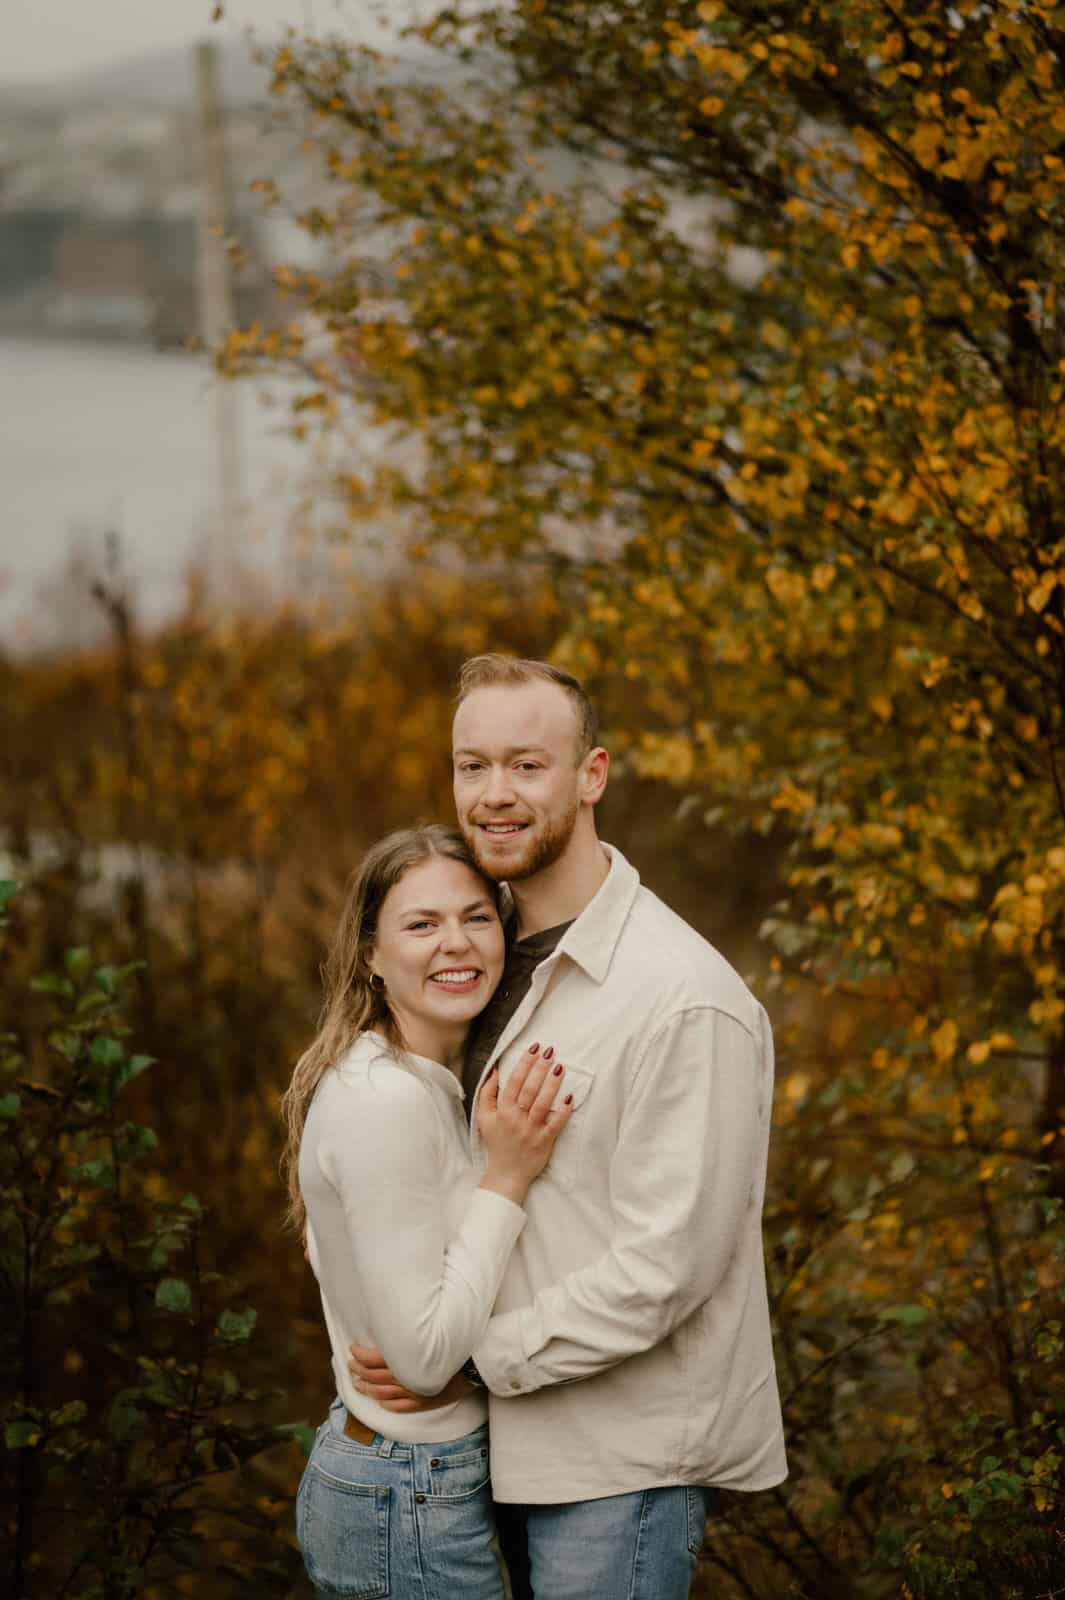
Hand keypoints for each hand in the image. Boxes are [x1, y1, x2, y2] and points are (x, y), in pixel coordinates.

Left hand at [348, 1342, 473, 1411]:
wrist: (479, 1361)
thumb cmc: (455, 1342)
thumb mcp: (431, 1333)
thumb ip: (409, 1334)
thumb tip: (390, 1328)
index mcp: (407, 1357)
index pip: (375, 1358)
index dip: (360, 1355)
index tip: (352, 1349)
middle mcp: (408, 1376)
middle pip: (375, 1376)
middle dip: (359, 1372)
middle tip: (350, 1367)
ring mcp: (416, 1392)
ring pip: (384, 1393)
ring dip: (368, 1390)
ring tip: (358, 1385)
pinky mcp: (426, 1402)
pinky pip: (403, 1407)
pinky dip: (390, 1405)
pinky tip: (382, 1403)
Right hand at [477, 1043, 573, 1204]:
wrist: (506, 1174)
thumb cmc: (497, 1142)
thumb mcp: (484, 1118)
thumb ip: (487, 1093)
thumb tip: (495, 1071)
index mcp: (502, 1111)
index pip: (514, 1081)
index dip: (524, 1063)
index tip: (533, 1048)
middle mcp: (516, 1118)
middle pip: (530, 1089)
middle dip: (540, 1068)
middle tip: (550, 1051)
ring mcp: (531, 1130)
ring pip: (543, 1103)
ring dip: (552, 1084)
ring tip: (560, 1067)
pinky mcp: (545, 1141)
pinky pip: (556, 1124)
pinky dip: (564, 1111)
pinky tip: (570, 1096)